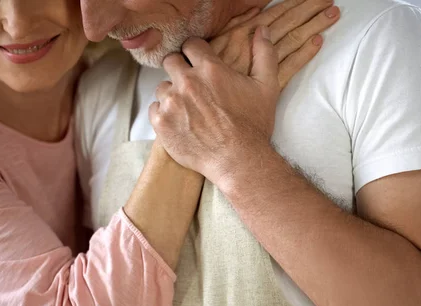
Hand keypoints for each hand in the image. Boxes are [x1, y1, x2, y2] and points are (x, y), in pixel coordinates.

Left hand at [149, 29, 281, 184]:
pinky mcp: (161, 123)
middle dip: (180, 69)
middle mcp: (186, 82)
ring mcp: (171, 103)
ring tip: (188, 108)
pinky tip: (180, 122)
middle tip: (192, 86)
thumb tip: (261, 30)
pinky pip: (154, 109)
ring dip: (172, 94)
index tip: (200, 63)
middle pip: (171, 61)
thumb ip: (264, 54)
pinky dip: (164, 114)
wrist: (238, 161)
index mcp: (210, 69)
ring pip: (162, 86)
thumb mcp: (266, 87)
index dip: (196, 53)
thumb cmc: (253, 126)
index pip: (191, 45)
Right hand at [210, 0, 339, 87]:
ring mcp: (262, 64)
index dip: (293, 4)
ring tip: (332, 14)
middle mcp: (254, 45)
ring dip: (314, 25)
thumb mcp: (212, 46)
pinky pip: (290, 66)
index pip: (273, 14)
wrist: (204, 107)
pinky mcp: (268, 85)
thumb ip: (232, 26)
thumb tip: (253, 9)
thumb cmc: (205, 78)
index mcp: (242, 34)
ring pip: (292, 39)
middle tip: (327, 0)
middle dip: (309, 9)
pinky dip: (305, 53)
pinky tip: (318, 42)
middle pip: (287, 22)